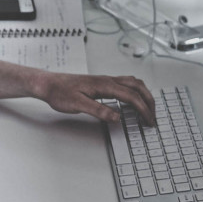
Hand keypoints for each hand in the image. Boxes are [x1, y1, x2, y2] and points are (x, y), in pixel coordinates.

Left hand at [35, 72, 156, 125]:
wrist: (49, 84)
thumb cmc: (60, 93)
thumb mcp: (78, 105)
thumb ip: (99, 111)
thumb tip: (117, 117)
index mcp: (105, 85)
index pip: (132, 96)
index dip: (143, 109)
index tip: (149, 121)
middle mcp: (108, 80)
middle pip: (138, 86)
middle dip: (149, 101)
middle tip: (153, 116)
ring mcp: (106, 80)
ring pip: (133, 83)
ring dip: (144, 94)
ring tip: (148, 108)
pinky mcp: (102, 83)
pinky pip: (125, 84)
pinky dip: (135, 91)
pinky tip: (133, 100)